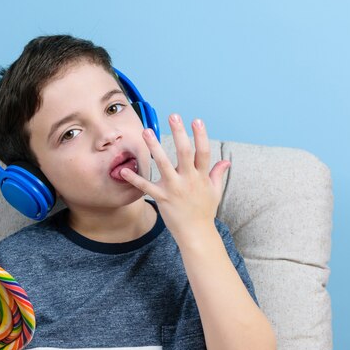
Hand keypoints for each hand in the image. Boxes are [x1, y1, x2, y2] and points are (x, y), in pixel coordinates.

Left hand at [120, 114, 229, 239]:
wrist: (196, 233)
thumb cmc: (204, 212)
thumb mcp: (215, 191)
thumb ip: (217, 174)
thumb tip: (226, 161)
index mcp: (201, 176)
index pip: (203, 152)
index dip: (201, 136)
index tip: (197, 120)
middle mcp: (188, 179)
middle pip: (184, 152)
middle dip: (179, 132)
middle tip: (173, 116)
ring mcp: (174, 188)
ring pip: (163, 164)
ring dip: (154, 147)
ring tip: (146, 132)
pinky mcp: (162, 198)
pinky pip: (146, 186)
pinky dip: (134, 179)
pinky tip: (123, 171)